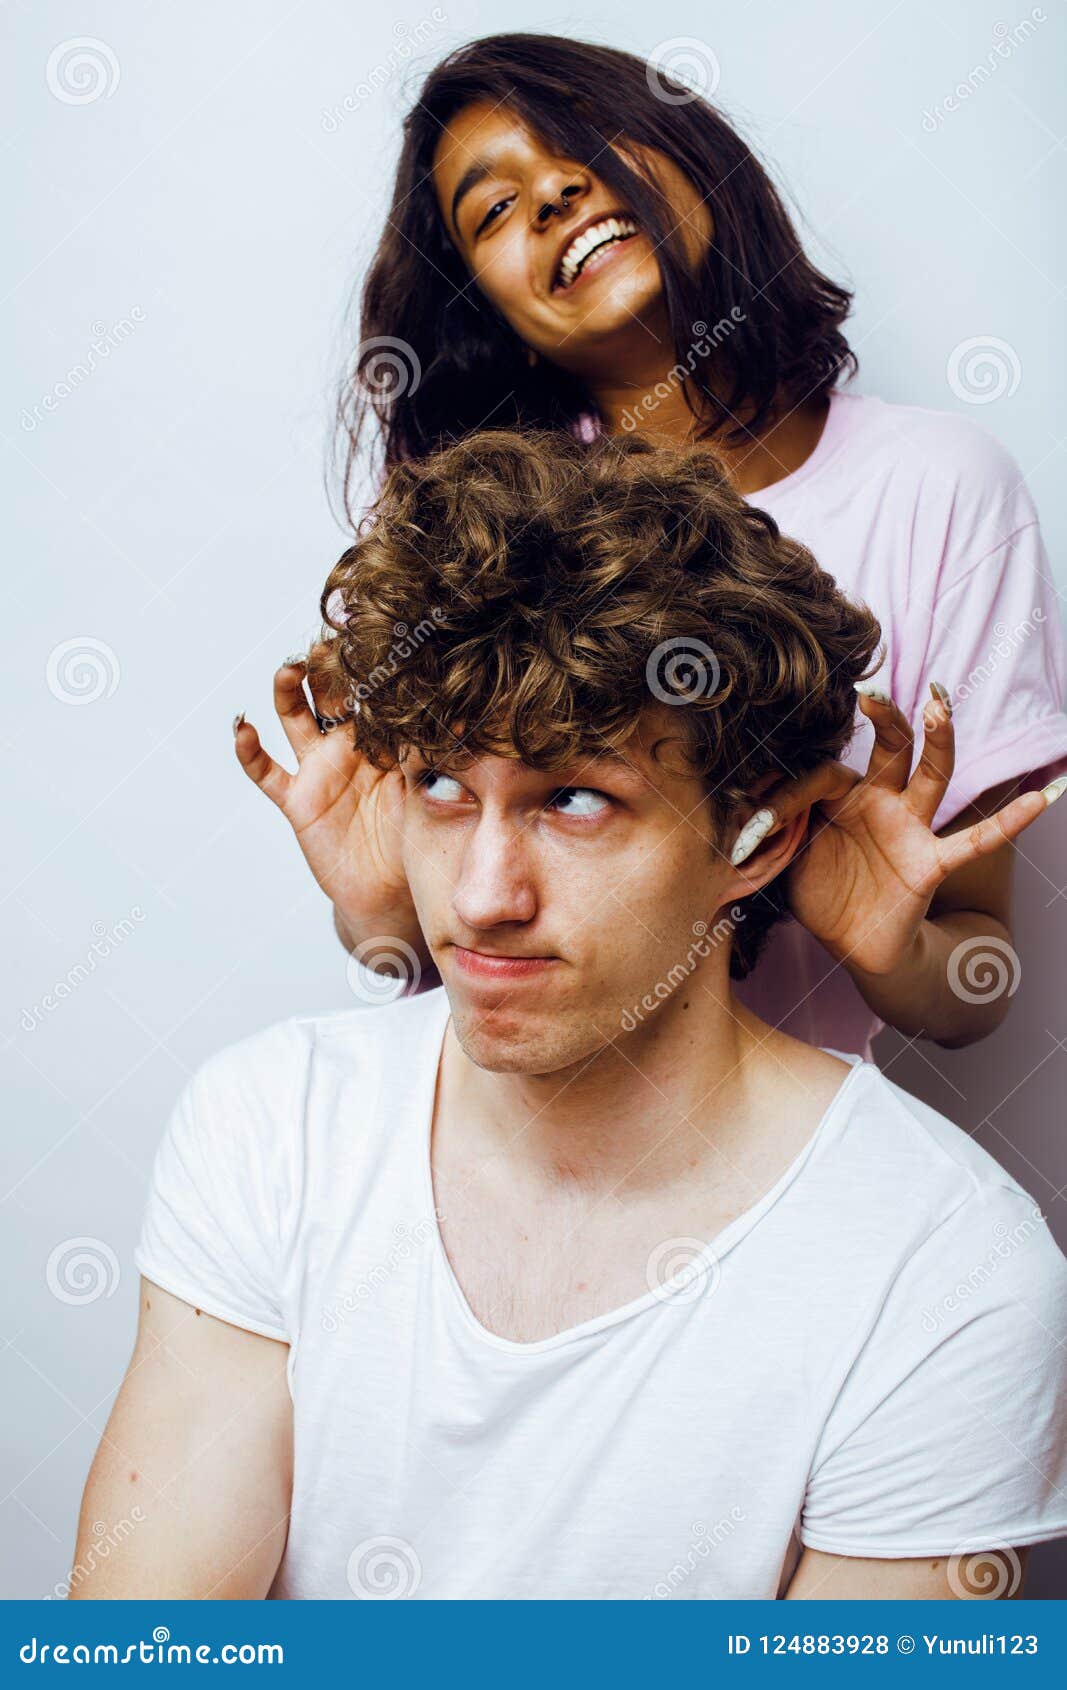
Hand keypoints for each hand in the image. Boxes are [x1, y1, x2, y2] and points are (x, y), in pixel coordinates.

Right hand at [233, 653, 412, 936]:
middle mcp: (348, 743)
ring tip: (289, 670)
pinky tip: (243, 728)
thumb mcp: (429, 790)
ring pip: (295, 717)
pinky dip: (249, 749)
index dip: (367, 664)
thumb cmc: (416, 838)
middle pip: (330, 692)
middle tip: (328, 644)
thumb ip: (433, 755)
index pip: (371, 690)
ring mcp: (319, 768)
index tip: (370, 635)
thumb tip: (460, 720)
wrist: (391, 890)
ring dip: (287, 690)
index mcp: (383, 736)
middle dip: (326, 666)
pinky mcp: (297, 798)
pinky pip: (266, 771)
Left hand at [747, 683, 1059, 976]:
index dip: (786, 796)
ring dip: (937, 740)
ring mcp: (910, 828)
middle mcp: (881, 802)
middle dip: (885, 718)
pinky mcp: (930, 863)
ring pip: (931, 775)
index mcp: (842, 796)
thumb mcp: (784, 859)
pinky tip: (1043, 798)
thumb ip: (769, 832)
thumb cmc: (821, 891)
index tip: (757, 825)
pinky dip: (1009, 822)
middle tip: (872, 692)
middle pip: (890, 747)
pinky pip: (975, 841)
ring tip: (940, 705)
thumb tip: (735, 812)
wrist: (851, 943)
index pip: (820, 774)